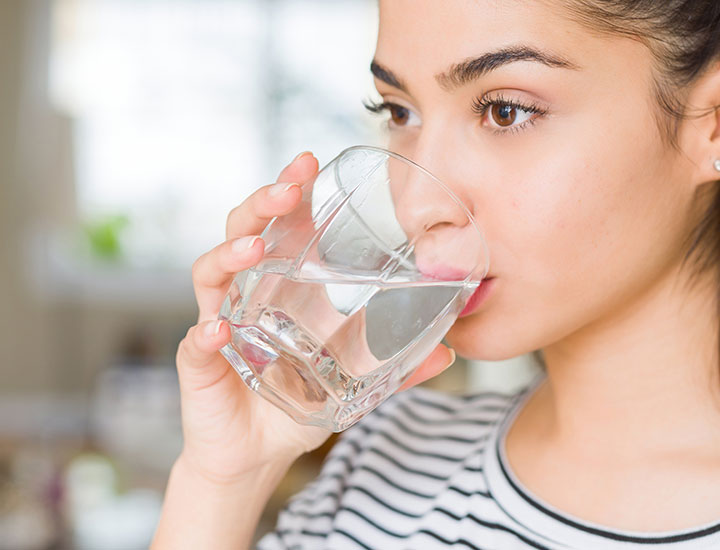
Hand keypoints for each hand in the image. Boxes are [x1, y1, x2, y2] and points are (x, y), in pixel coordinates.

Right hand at [174, 151, 455, 483]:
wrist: (257, 455)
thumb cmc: (295, 405)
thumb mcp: (353, 384)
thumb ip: (396, 368)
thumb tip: (448, 352)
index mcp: (278, 289)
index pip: (280, 228)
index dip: (290, 193)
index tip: (308, 162)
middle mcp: (244, 296)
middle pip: (242, 233)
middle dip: (261, 205)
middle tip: (288, 188)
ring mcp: (219, 324)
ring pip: (211, 275)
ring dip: (229, 255)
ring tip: (254, 249)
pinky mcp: (200, 364)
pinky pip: (196, 343)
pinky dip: (205, 335)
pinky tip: (219, 332)